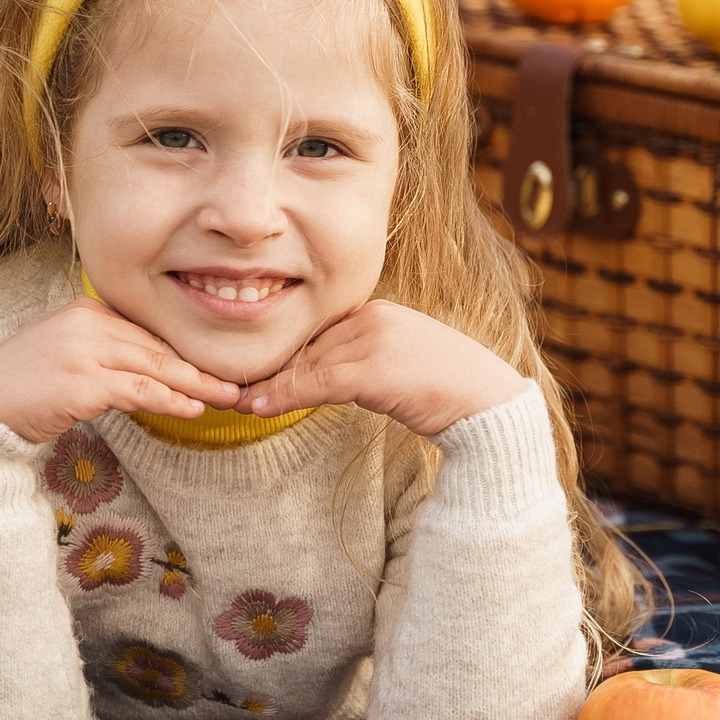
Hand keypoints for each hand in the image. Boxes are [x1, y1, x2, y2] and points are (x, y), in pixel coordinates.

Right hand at [0, 299, 242, 443]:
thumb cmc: (22, 387)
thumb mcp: (65, 354)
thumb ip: (104, 350)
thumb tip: (150, 370)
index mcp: (85, 308)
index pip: (146, 331)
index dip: (182, 353)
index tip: (212, 367)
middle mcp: (87, 321)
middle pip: (156, 345)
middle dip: (199, 366)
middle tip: (236, 381)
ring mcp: (84, 350)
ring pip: (154, 366)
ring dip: (196, 384)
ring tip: (227, 397)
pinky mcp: (82, 382)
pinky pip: (138, 391)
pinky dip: (170, 400)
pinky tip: (193, 408)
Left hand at [240, 301, 525, 436]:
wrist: (489, 406)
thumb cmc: (447, 391)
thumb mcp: (396, 370)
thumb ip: (358, 365)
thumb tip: (315, 381)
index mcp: (377, 312)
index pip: (317, 334)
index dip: (284, 357)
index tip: (253, 374)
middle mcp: (373, 317)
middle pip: (307, 346)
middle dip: (271, 369)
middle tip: (230, 386)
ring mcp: (374, 339)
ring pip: (306, 363)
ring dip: (269, 386)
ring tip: (237, 401)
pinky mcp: (376, 368)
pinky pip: (318, 381)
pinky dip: (285, 395)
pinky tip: (259, 407)